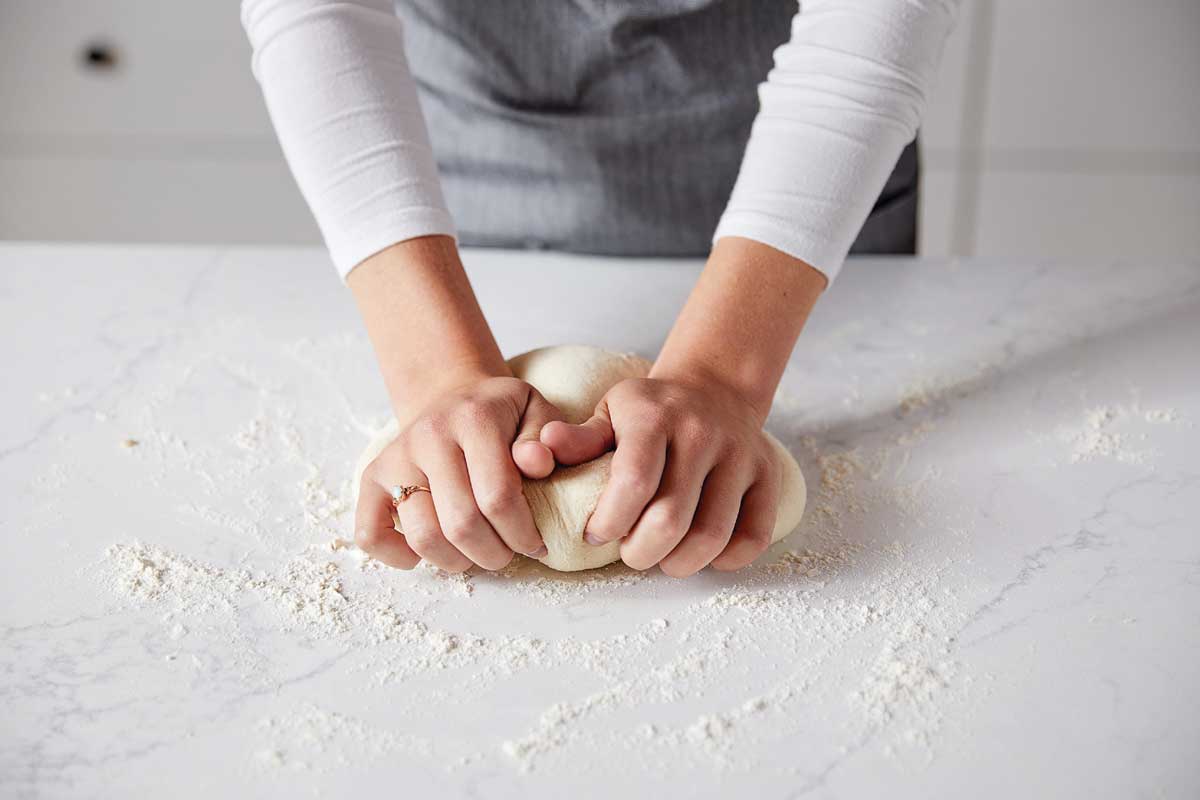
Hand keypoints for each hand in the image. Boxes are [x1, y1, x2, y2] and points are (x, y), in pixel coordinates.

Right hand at [355, 375, 562, 571]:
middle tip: (508, 552)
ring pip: (423, 536)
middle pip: (462, 523)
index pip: (498, 497)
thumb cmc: (500, 414)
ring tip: (476, 553)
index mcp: (473, 419)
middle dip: (494, 553)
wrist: (451, 395)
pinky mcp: (371, 479)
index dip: (523, 533)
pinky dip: (398, 556)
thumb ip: (548, 438)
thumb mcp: (536, 411)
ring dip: (456, 561)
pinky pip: (370, 534)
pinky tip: (427, 553)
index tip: (536, 543)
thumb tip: (537, 462)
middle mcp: (428, 437)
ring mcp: (395, 458)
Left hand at [541, 371, 782, 576]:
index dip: (610, 521)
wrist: (713, 388)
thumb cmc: (650, 411)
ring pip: (712, 535)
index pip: (634, 481)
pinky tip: (701, 553)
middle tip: (629, 553)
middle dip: (641, 553)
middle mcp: (703, 433)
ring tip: (661, 558)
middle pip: (672, 519)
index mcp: (656, 416)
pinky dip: (726, 559)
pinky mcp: (768, 476)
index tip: (595, 534)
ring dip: (680, 563)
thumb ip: (578, 439)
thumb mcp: (608, 412)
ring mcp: (741, 455)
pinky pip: (754, 535)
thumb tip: (541, 450)